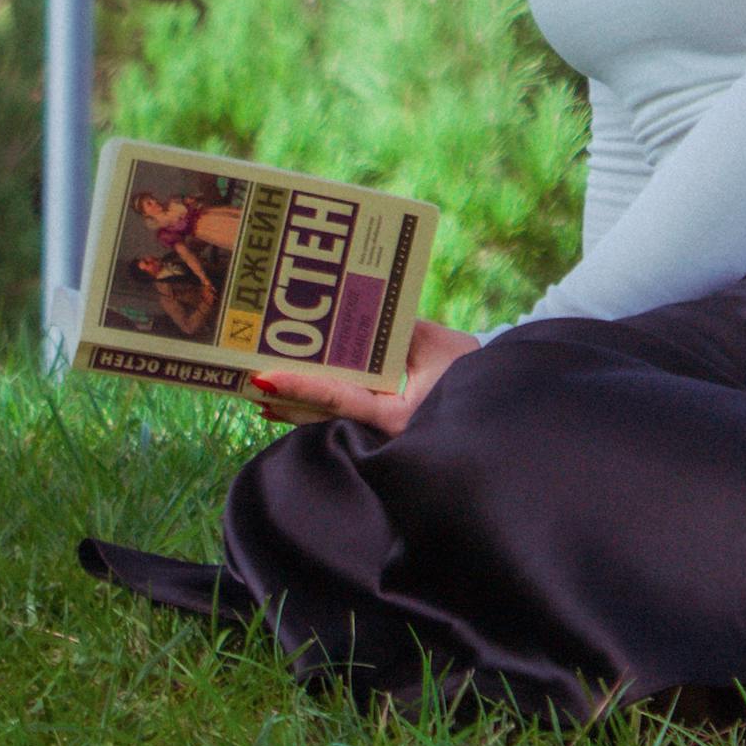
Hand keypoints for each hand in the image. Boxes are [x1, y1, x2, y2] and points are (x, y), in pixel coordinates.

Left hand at [244, 318, 478, 436]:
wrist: (497, 403)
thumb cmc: (470, 372)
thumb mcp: (436, 344)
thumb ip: (395, 330)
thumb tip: (358, 311)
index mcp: (398, 414)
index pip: (340, 398)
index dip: (302, 387)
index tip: (266, 377)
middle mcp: (383, 432)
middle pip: (322, 415)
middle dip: (285, 399)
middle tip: (248, 381)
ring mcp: (380, 434)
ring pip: (326, 421)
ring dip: (293, 405)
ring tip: (259, 390)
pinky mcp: (380, 430)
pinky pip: (340, 418)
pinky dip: (314, 407)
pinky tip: (286, 399)